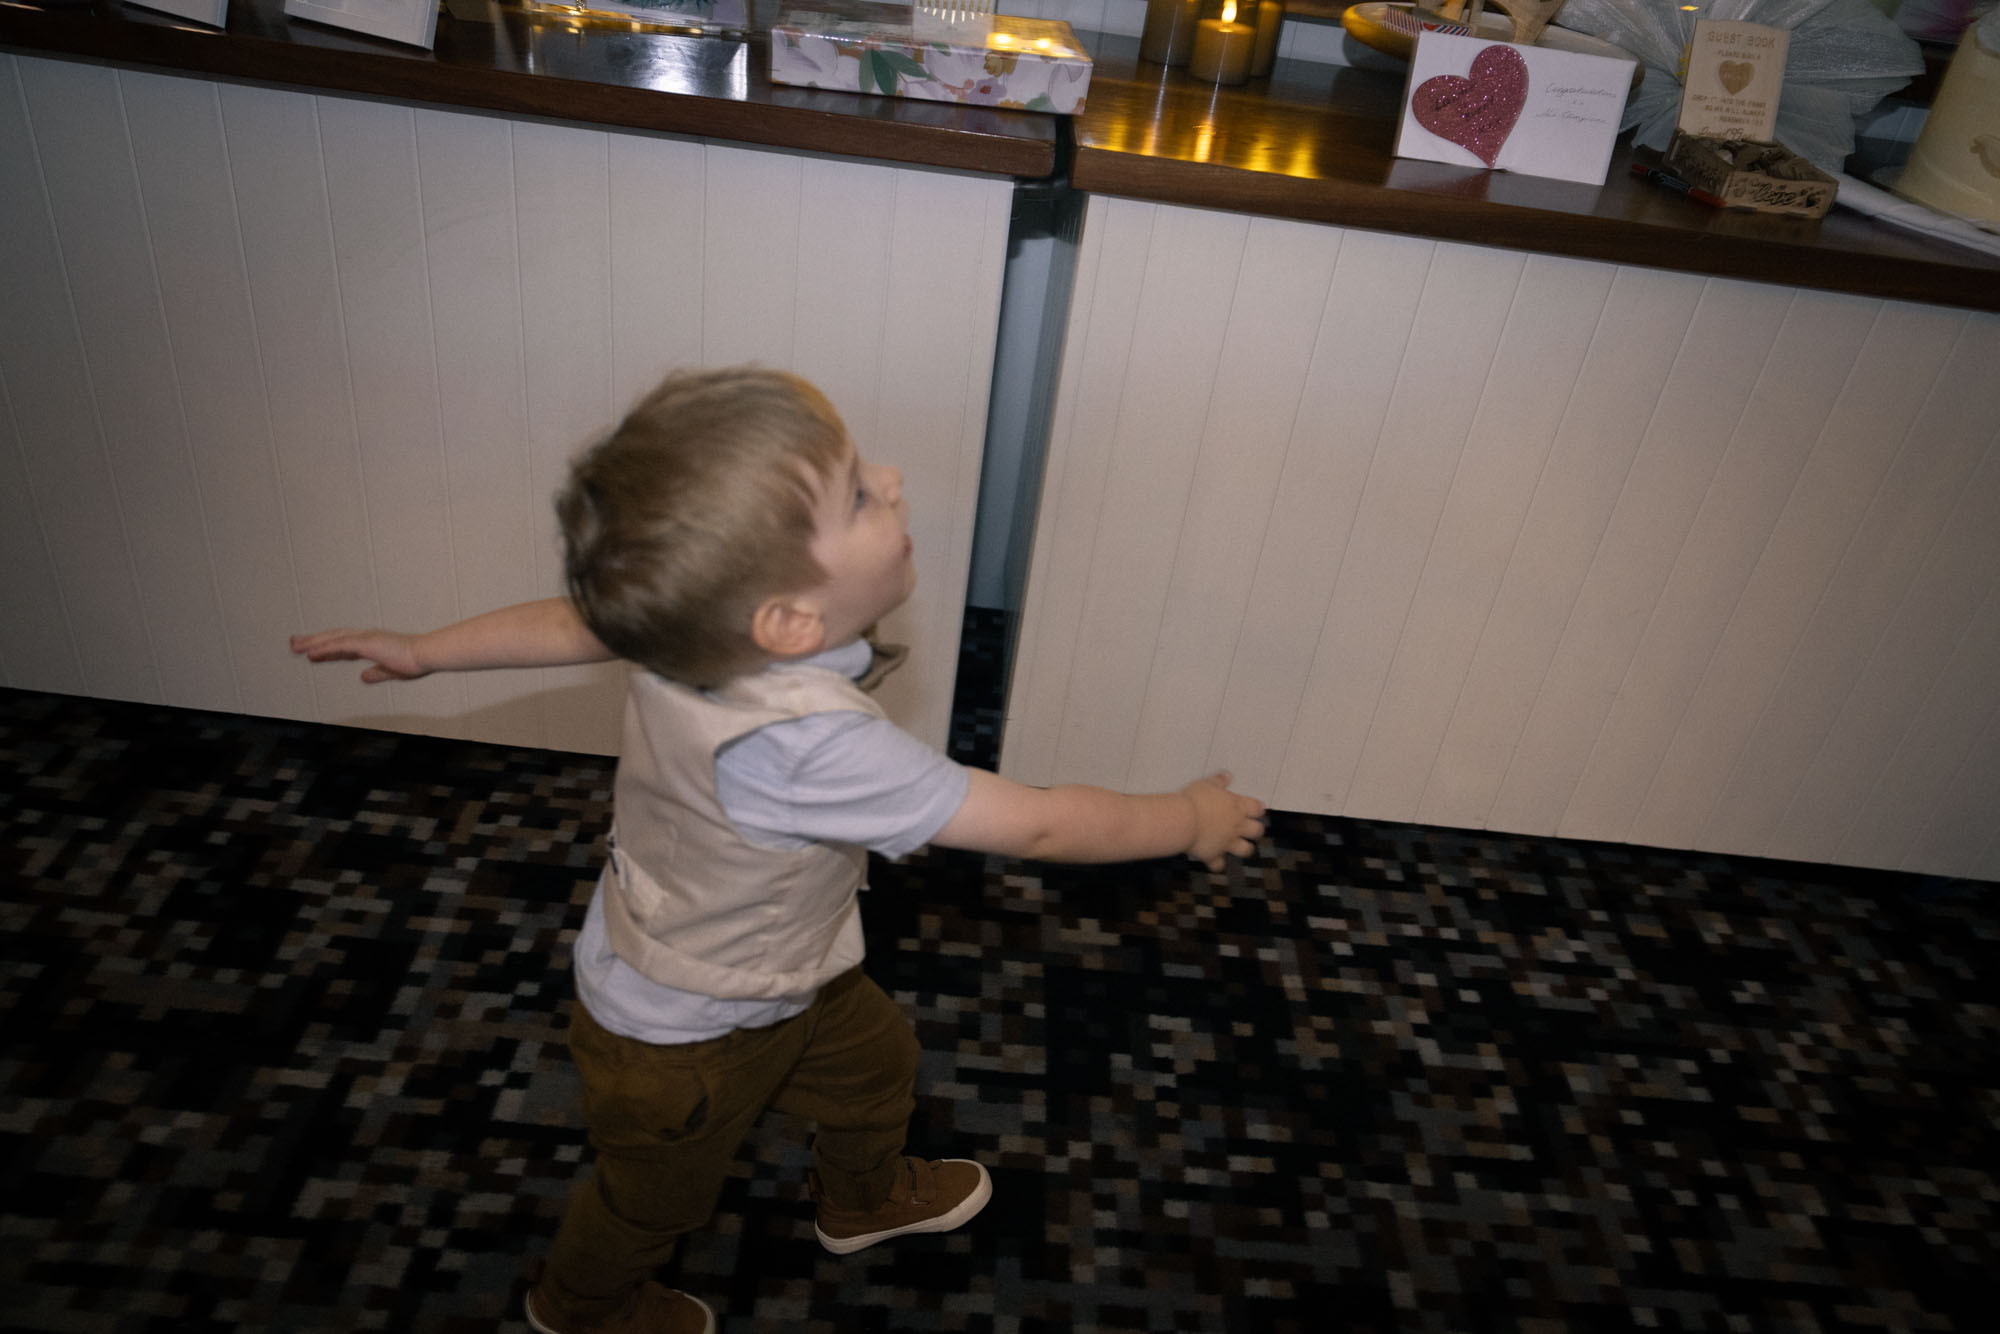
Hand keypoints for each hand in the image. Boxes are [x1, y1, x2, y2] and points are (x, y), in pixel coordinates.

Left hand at [289, 628, 426, 683]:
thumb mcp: (392, 671)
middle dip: (313, 641)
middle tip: (295, 643)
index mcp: (373, 644)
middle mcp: (366, 637)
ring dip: (312, 642)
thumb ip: (377, 673)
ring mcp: (365, 638)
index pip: (344, 646)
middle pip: (333, 637)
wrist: (426, 655)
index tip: (312, 654)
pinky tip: (311, 652)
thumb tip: (364, 677)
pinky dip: (324, 648)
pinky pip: (339, 644)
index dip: (327, 649)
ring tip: (295, 646)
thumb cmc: (416, 662)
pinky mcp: (365, 643)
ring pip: (332, 638)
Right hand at [1182, 771, 1265, 870]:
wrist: (1183, 821)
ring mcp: (1227, 842)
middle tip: (1249, 828)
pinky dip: (1216, 864)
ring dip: (1243, 848)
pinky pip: (1218, 864)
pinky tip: (1213, 862)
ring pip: (1245, 850)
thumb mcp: (1206, 784)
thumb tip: (1227, 774)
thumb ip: (1218, 781)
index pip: (1257, 808)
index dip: (1258, 809)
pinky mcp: (1213, 855)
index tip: (1257, 809)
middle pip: (1257, 831)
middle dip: (1255, 830)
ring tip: (1237, 846)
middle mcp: (1236, 826)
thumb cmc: (1195, 799)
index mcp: (1237, 807)